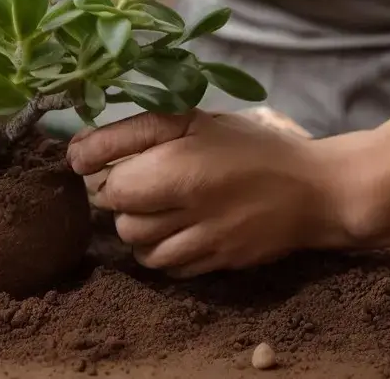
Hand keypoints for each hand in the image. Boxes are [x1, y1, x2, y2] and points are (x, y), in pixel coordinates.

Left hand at [67, 110, 355, 276]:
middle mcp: (188, 212)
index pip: (110, 189)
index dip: (111, 175)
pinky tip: (181, 230)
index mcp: (177, 169)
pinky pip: (170, 270)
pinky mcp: (218, 265)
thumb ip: (129, 134)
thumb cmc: (249, 146)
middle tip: (150, 184)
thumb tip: (75, 154)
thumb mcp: (190, 120)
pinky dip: (166, 253)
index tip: (126, 164)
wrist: (315, 189)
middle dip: (126, 205)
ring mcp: (204, 244)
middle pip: (122, 224)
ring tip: (164, 209)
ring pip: (142, 252)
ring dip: (143, 232)